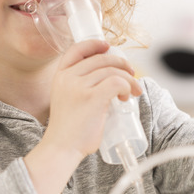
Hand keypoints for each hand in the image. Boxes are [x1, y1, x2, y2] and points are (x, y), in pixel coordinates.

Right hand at [45, 39, 142, 159]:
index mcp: (60, 76)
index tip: (108, 47)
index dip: (94, 44)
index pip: (77, 50)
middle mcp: (68, 77)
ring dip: (128, 79)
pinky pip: (117, 82)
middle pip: (101, 59)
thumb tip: (108, 77)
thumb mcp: (66, 99)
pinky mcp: (92, 98)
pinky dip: (126, 86)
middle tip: (132, 75)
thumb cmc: (69, 128)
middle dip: (121, 64)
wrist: (62, 148)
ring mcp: (79, 87)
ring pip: (112, 71)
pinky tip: (125, 96)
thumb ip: (80, 85)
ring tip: (132, 91)